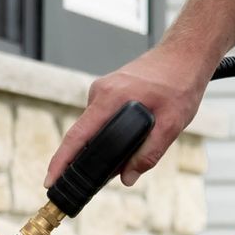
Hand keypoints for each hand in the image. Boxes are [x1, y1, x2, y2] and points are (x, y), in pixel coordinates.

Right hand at [46, 44, 214, 187]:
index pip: (77, 136)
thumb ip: (149, 154)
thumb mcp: (172, 124)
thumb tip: (127, 178)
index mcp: (110, 98)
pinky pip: (102, 118)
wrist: (184, 54)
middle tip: (99, 180)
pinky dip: (109, 133)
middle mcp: (100, 92)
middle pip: (83, 134)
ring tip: (129, 155)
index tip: (50, 180)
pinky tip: (128, 139)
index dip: (61, 161)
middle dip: (86, 160)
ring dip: (104, 145)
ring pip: (95, 127)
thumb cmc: (180, 83)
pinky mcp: (109, 90)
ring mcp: (103, 89)